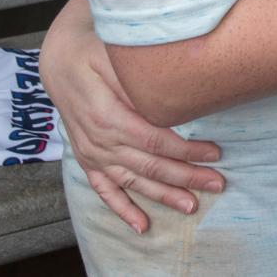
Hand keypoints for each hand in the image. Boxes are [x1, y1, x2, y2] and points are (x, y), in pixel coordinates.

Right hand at [39, 8, 224, 233]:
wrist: (59, 60)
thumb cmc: (94, 51)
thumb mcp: (114, 55)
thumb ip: (139, 78)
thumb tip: (173, 91)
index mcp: (108, 116)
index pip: (155, 140)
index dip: (186, 150)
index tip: (215, 153)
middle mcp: (100, 141)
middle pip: (149, 165)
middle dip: (185, 177)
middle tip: (217, 183)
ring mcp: (93, 154)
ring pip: (132, 182)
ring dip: (162, 196)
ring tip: (191, 205)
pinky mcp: (88, 159)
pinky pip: (104, 190)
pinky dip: (122, 209)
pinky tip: (142, 225)